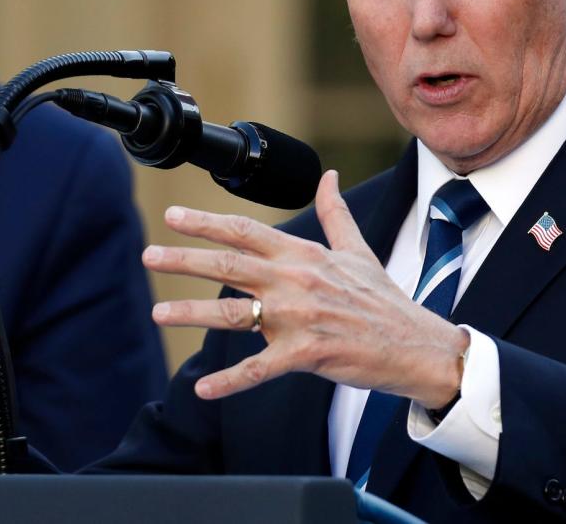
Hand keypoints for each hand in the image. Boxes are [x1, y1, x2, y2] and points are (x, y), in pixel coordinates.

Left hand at [144, 171, 466, 406]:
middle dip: (184, 259)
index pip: (245, 231)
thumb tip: (329, 177)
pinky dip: (229, 380)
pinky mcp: (306, 354)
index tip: (174, 216)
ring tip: (158, 313)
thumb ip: (334, 213)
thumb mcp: (358, 250)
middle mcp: (295, 281)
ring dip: (191, 314)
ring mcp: (299, 318)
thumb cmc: (383, 300)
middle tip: (149, 255)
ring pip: (233, 315)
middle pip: (229, 266)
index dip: (207, 222)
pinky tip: (202, 388)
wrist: (417, 345)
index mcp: (303, 255)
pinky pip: (259, 368)